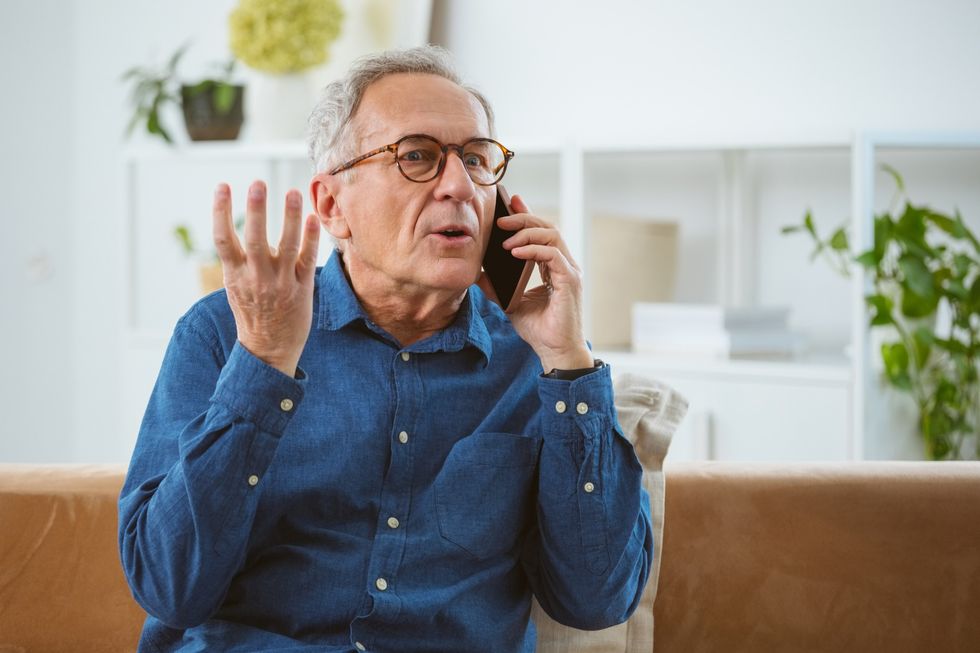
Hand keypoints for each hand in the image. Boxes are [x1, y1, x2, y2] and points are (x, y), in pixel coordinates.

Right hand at [212, 181, 320, 376]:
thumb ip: (239, 258)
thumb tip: (246, 222)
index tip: (222, 186)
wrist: (269, 349)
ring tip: (292, 192)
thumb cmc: (252, 311)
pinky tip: (313, 218)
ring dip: (289, 218)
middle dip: (256, 210)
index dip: (221, 211)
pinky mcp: (302, 289)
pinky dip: (311, 239)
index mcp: (235, 275)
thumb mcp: (236, 286)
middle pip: (255, 239)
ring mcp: (281, 284)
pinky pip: (308, 260)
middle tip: (257, 183)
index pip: (223, 239)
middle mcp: (256, 278)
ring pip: (287, 246)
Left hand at [480, 194, 592, 371]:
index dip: (528, 215)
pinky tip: (514, 252)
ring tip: (505, 240)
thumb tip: (477, 273)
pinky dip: (533, 250)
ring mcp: (569, 271)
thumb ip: (497, 287)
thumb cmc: (538, 329)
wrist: (554, 351)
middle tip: (501, 218)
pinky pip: (552, 254)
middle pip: (548, 228)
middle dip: (524, 218)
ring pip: (552, 236)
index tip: (511, 202)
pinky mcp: (569, 281)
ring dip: (526, 233)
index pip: (542, 233)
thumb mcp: (510, 303)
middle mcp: (565, 265)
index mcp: (554, 267)